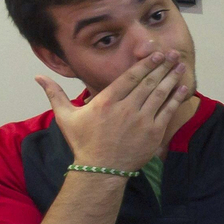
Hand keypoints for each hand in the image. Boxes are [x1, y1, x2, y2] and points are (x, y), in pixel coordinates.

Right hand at [38, 51, 187, 172]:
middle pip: (149, 82)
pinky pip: (168, 111)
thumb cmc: (83, 143)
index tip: (156, 54)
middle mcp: (126, 108)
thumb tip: (38, 77)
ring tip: (181, 66)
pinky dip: (177, 98)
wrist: (101, 169)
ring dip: (172, 78)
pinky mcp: (154, 133)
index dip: (146, 64)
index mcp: (107, 101)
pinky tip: (184, 87)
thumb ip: (55, 94)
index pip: (130, 77)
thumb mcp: (65, 117)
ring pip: (160, 94)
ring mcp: (142, 120)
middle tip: (174, 54)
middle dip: (163, 66)